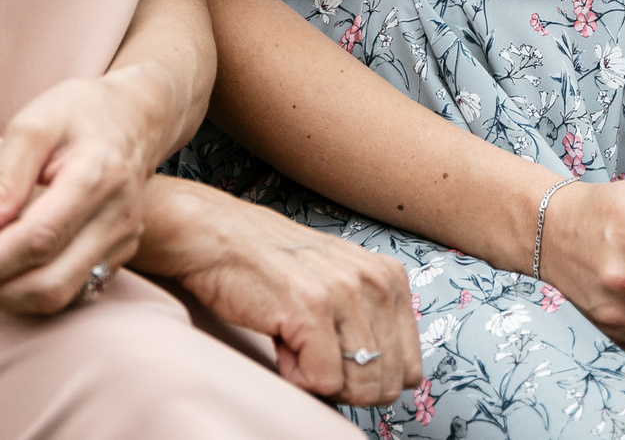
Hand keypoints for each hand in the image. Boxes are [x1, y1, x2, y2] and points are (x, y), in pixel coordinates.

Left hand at [0, 73, 159, 315]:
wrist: (134, 117)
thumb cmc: (78, 113)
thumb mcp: (33, 126)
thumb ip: (3, 179)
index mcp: (96, 176)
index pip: (39, 238)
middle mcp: (116, 217)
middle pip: (50, 282)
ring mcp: (122, 241)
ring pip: (60, 296)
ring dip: (8, 299)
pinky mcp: (119, 256)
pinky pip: (71, 290)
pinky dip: (30, 292)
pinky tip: (3, 276)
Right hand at [145, 180, 420, 406]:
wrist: (216, 235)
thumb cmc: (272, 264)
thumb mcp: (339, 283)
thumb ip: (369, 321)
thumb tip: (392, 381)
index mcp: (391, 278)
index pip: (408, 368)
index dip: (368, 379)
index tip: (337, 360)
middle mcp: (376, 283)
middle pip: (385, 383)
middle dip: (347, 386)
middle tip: (312, 354)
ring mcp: (345, 295)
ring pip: (359, 388)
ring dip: (319, 379)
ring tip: (295, 342)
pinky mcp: (311, 310)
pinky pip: (322, 382)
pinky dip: (296, 376)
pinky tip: (280, 340)